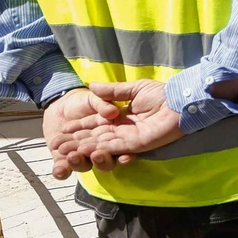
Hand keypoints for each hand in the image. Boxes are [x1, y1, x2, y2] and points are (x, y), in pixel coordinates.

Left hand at [41, 88, 122, 179]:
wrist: (59, 104)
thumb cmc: (81, 101)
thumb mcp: (93, 99)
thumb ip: (103, 104)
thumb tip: (112, 112)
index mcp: (110, 137)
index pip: (120, 149)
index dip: (124, 155)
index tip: (124, 157)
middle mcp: (97, 150)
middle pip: (105, 161)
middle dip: (102, 160)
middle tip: (96, 155)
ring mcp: (81, 156)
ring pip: (85, 165)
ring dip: (80, 162)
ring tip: (73, 155)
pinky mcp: (63, 159)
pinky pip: (64, 170)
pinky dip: (61, 171)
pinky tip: (60, 169)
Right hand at [53, 79, 183, 167]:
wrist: (181, 101)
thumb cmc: (163, 94)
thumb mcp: (134, 89)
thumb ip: (113, 91)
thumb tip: (91, 86)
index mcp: (120, 117)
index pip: (95, 124)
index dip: (78, 128)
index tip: (61, 131)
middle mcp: (122, 130)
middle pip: (94, 137)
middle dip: (75, 141)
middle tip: (56, 146)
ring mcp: (129, 138)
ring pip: (101, 144)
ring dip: (82, 148)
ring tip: (65, 151)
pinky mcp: (137, 144)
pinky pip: (115, 148)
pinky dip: (100, 149)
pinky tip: (84, 150)